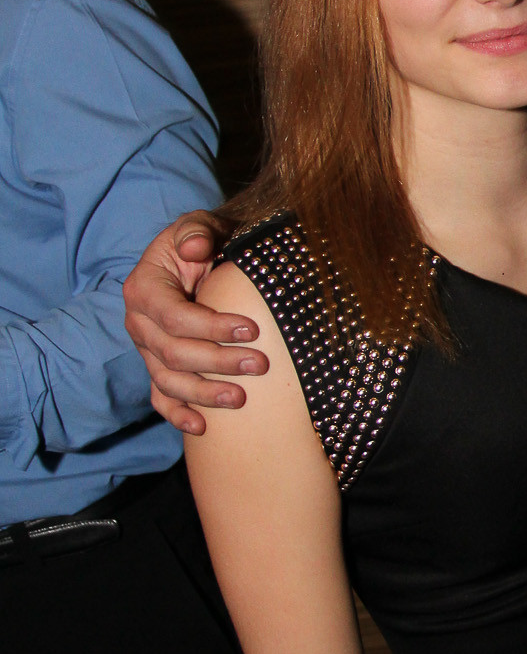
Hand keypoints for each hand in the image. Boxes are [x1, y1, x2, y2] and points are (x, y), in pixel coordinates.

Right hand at [122, 213, 267, 434]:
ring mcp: (146, 350)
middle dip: (217, 362)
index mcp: (144, 289)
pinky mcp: (157, 368)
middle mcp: (139, 324)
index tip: (251, 330)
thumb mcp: (198, 226)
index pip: (174, 317)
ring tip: (240, 398)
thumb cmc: (200, 242)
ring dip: (204, 394)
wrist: (196, 260)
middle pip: (174, 354)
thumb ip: (196, 231)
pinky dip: (178, 415)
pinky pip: (161, 398)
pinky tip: (202, 427)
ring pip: (169, 381)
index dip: (212, 327)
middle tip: (259, 364)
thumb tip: (195, 247)